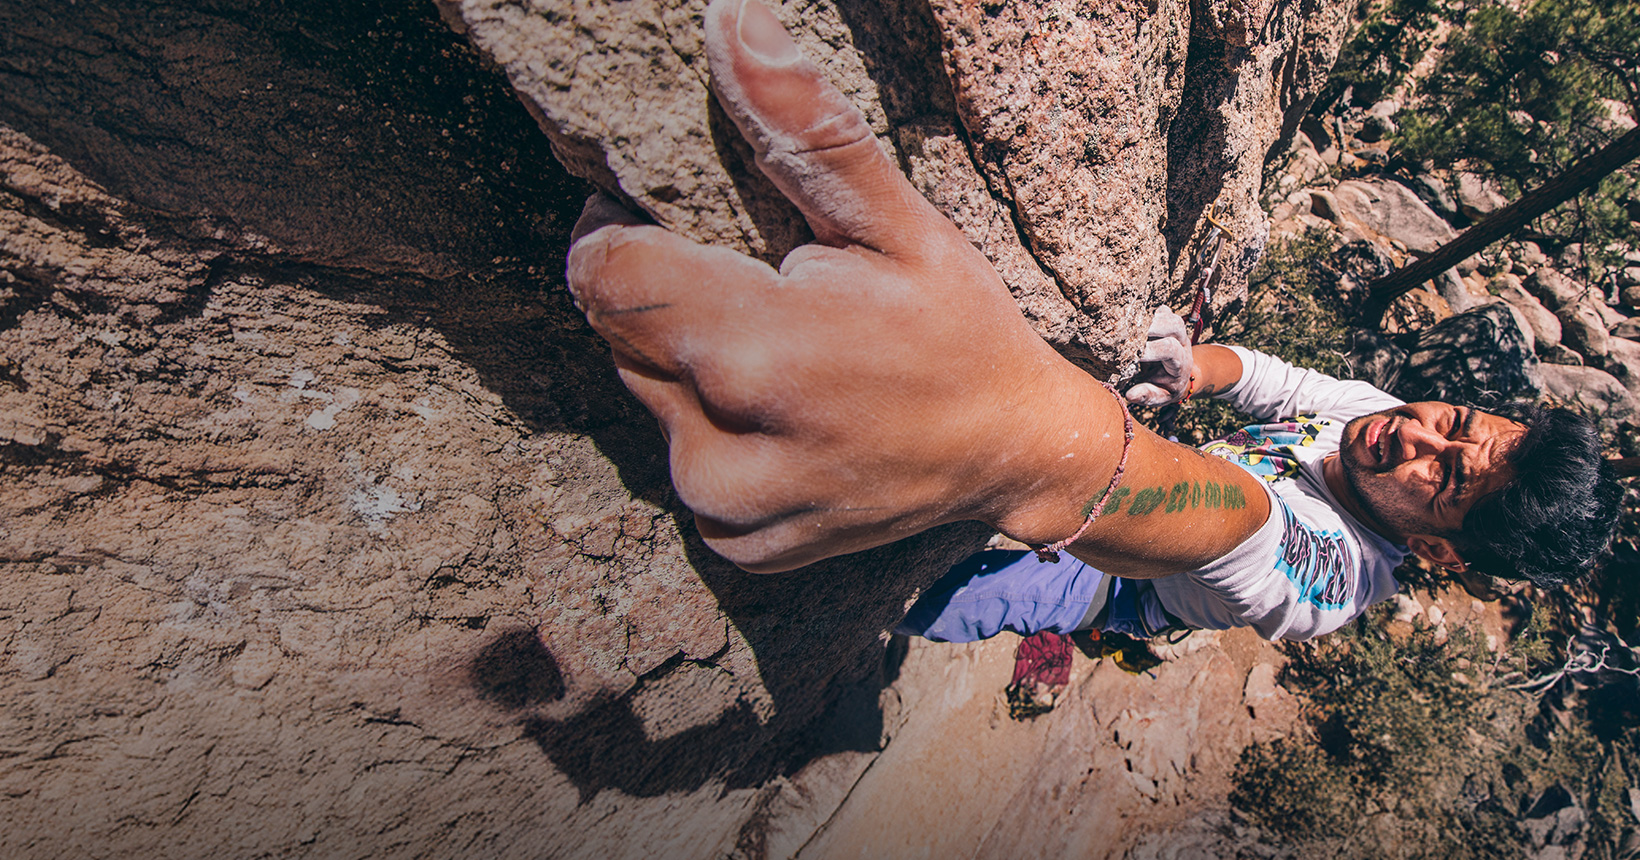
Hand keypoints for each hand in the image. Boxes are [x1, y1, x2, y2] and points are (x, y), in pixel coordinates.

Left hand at [566, 0, 1118, 570]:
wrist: (1011, 457)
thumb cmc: (960, 330)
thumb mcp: (902, 223)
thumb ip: (804, 132)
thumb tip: (729, 24)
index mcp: (753, 351)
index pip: (601, 275)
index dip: (618, 235)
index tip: (668, 224)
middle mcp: (719, 446)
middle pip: (621, 338)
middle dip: (669, 300)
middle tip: (757, 291)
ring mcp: (724, 506)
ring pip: (648, 399)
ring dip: (690, 367)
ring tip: (780, 359)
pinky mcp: (734, 544)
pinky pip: (684, 460)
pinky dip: (716, 431)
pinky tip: (784, 418)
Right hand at [1123, 306, 1194, 406]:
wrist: (1178, 376)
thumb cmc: (1165, 387)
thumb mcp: (1159, 397)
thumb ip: (1147, 395)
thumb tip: (1130, 396)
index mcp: (1181, 363)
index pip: (1170, 350)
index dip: (1151, 350)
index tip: (1133, 355)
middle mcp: (1182, 344)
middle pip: (1175, 326)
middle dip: (1153, 328)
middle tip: (1131, 333)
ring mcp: (1177, 332)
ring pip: (1170, 316)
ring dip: (1151, 318)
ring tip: (1131, 324)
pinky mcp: (1169, 322)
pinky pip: (1163, 311)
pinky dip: (1149, 312)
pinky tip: (1134, 317)